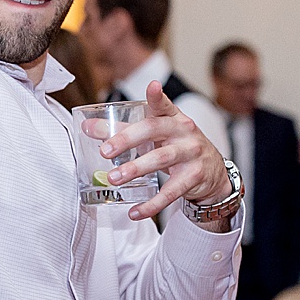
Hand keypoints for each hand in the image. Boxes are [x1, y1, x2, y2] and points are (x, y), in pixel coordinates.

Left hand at [101, 81, 231, 222]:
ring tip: (114, 179)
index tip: (152, 87)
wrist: (213, 173)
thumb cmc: (177, 148)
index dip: (157, 96)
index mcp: (173, 118)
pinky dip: (152, 204)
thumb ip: (123, 130)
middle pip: (155, 130)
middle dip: (127, 139)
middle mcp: (184, 132)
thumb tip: (87, 127)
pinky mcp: (194, 177)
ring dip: (136, 169)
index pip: (164, 104)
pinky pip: (171, 192)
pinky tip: (135, 212)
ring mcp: (192, 154)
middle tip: (105, 152)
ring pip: (162, 159)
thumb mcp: (156, 136)